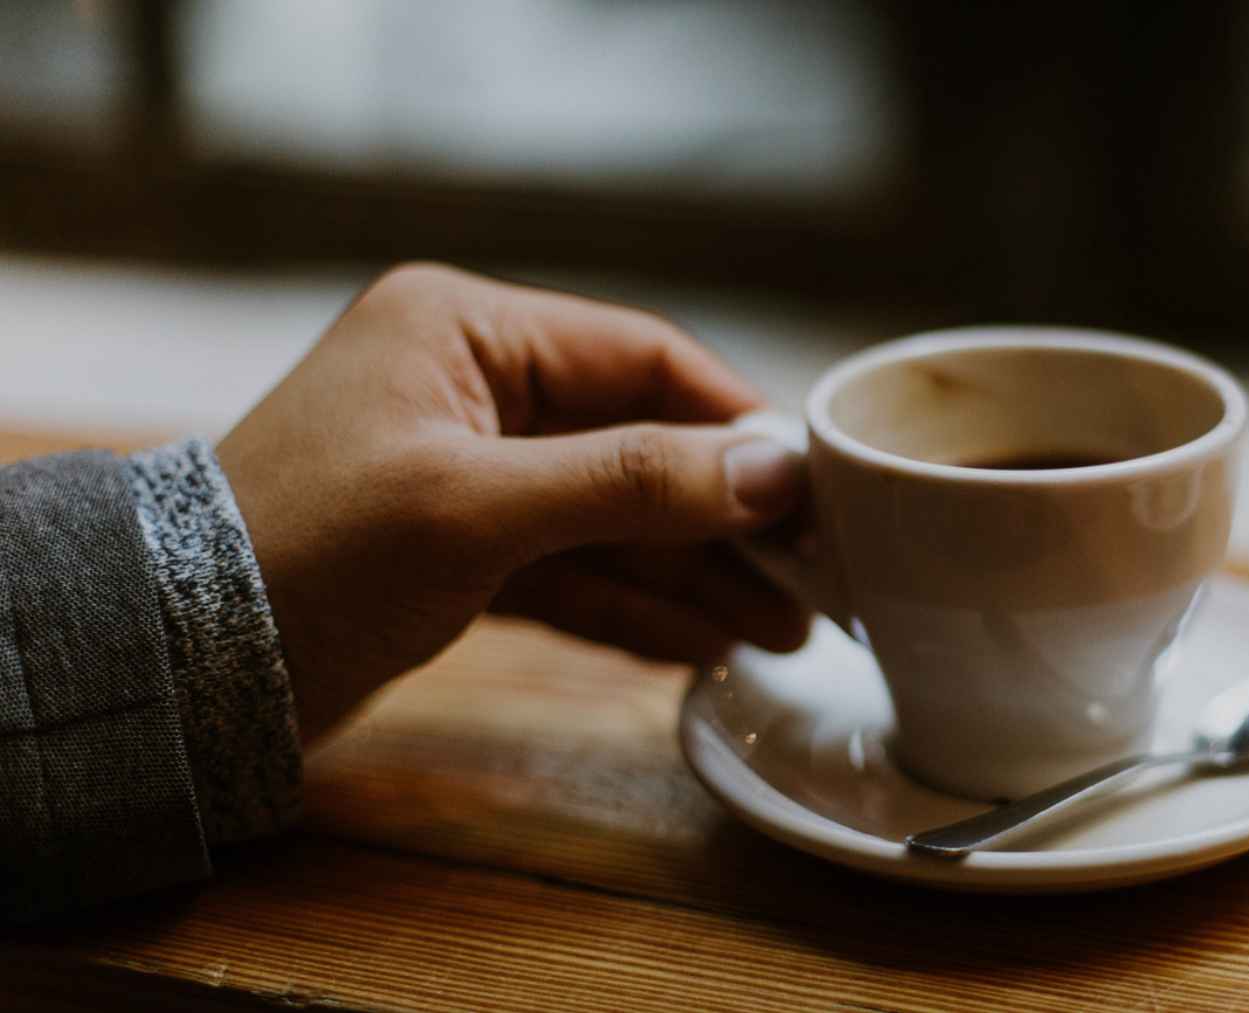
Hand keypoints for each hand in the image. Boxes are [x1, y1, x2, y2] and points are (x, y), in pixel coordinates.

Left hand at [216, 263, 809, 742]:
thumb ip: (632, 481)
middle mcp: (476, 390)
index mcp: (467, 330)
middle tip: (817, 575)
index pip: (642, 358)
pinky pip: (576, 572)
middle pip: (642, 444)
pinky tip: (707, 644)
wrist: (177, 664)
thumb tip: (775, 471)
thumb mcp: (477, 507)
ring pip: (617, 518)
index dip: (738, 424)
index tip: (817, 486)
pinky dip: (637, 608)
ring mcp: (472, 474)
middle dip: (727, 517)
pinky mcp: (464, 554)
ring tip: (786, 629)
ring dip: (696, 574)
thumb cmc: (307, 552)